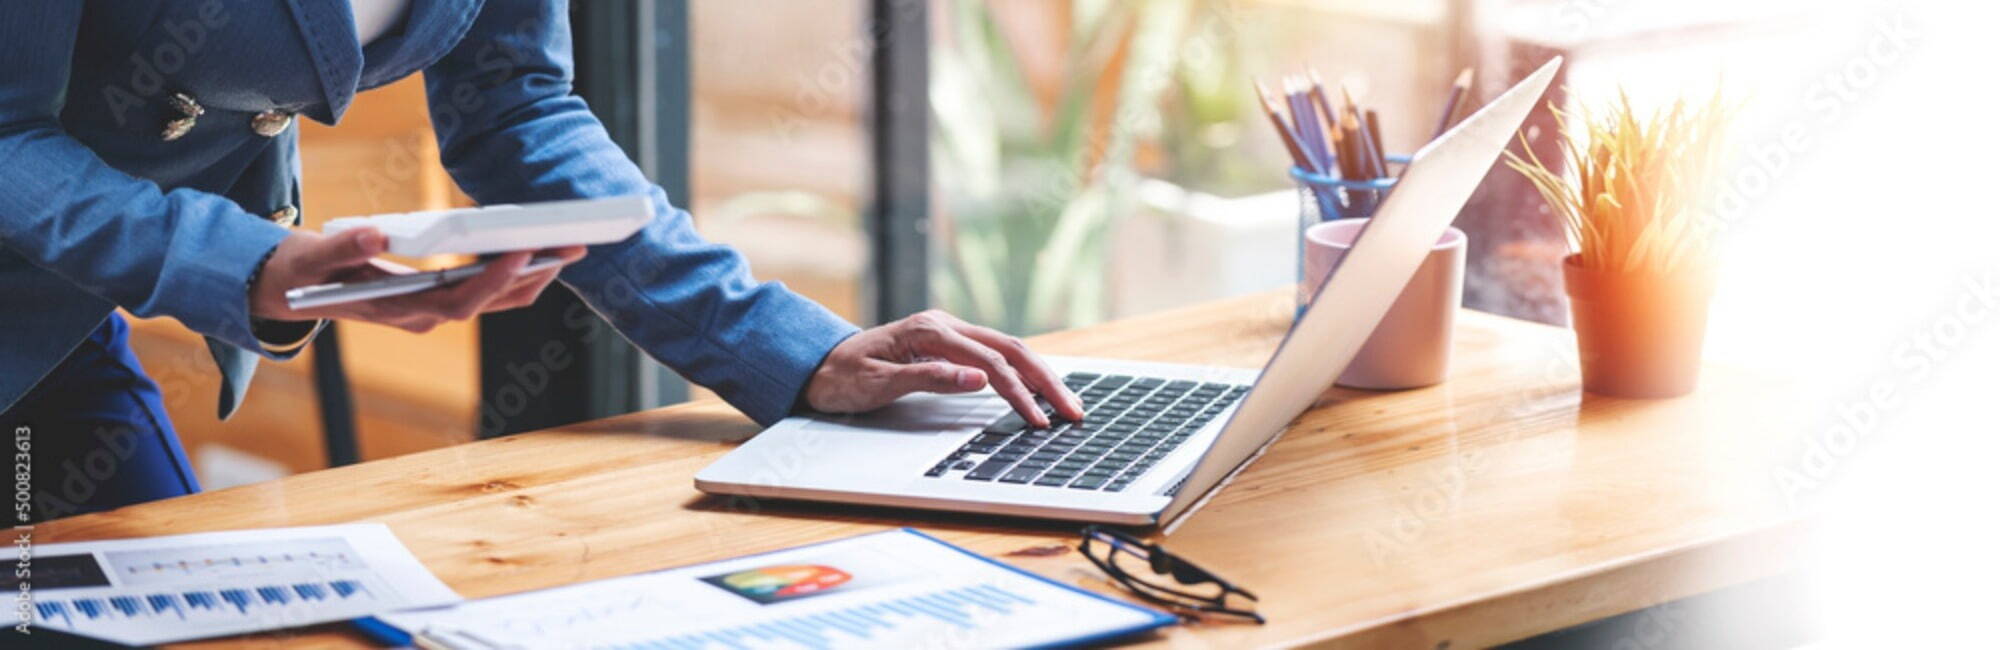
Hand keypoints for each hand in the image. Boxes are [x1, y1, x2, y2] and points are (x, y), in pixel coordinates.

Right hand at [249, 227, 586, 332]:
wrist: (289, 288)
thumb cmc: (302, 272)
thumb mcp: (312, 256)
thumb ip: (342, 246)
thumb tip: (376, 232)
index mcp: (398, 309)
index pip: (459, 303)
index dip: (493, 282)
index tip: (523, 253)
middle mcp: (422, 316)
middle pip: (490, 303)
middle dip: (532, 276)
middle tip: (571, 247)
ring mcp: (431, 310)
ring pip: (494, 300)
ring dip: (532, 276)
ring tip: (567, 247)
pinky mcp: (435, 298)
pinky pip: (484, 290)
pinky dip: (513, 273)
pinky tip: (535, 249)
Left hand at [804, 309, 1085, 426]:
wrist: (816, 365)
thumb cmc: (841, 377)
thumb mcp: (878, 383)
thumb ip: (929, 378)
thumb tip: (978, 378)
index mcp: (929, 330)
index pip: (989, 361)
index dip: (1018, 392)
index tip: (1038, 420)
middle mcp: (944, 325)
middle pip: (1010, 349)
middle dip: (1045, 381)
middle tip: (1074, 412)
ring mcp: (948, 332)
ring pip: (1008, 350)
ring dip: (1040, 376)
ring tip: (1067, 403)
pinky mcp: (949, 345)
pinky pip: (995, 355)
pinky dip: (1022, 372)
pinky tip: (1039, 389)